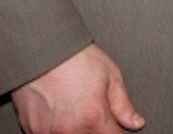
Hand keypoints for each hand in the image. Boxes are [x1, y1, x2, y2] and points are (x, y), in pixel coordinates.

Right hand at [12, 43, 143, 133]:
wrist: (44, 50)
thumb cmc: (76, 59)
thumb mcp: (111, 77)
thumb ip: (123, 106)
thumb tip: (136, 123)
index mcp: (93, 117)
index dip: (116, 130)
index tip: (115, 125)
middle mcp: (70, 129)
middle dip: (97, 130)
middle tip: (93, 111)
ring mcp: (48, 132)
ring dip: (77, 131)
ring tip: (77, 111)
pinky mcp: (32, 130)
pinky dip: (57, 130)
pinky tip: (61, 114)